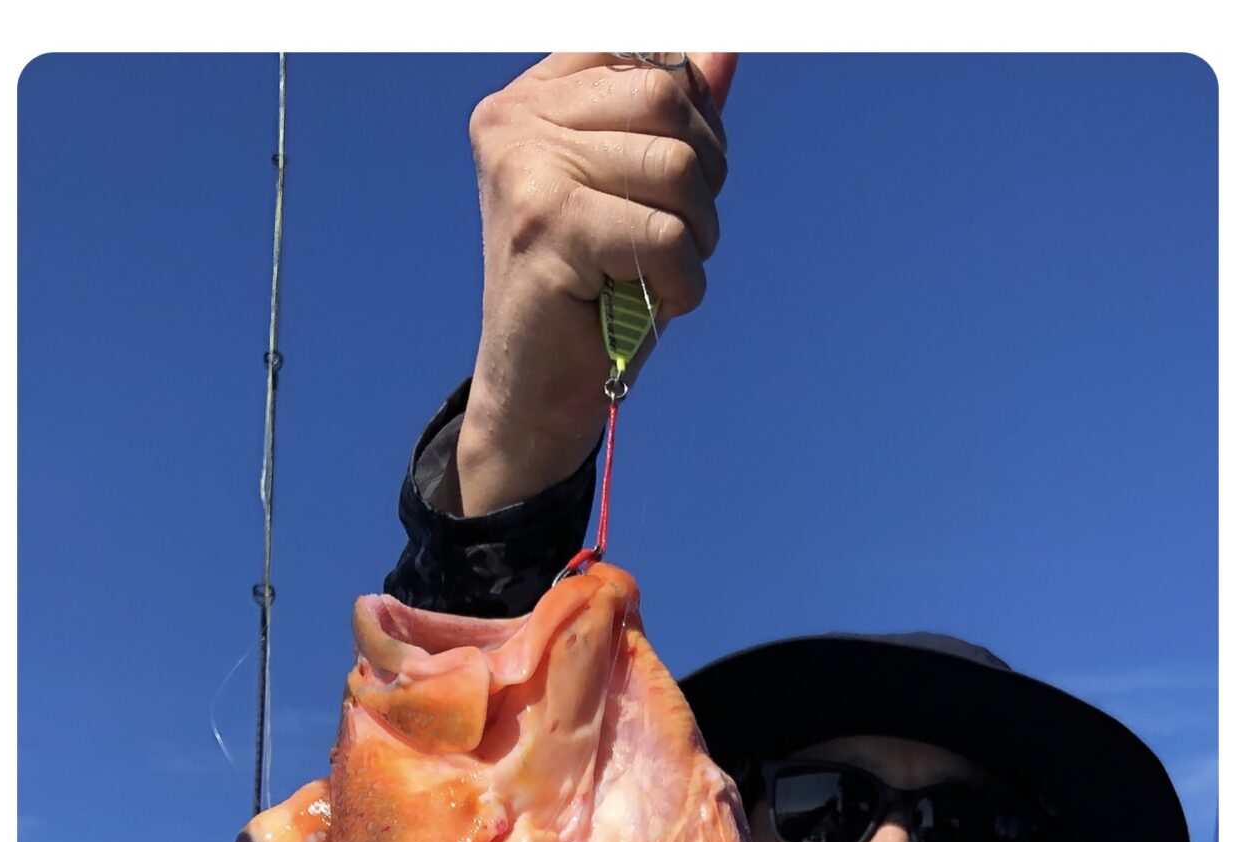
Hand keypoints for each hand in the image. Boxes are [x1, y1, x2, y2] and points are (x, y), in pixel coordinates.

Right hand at [453, 53, 737, 515]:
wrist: (532, 394)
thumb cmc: (587, 292)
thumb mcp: (634, 190)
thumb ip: (671, 117)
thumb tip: (723, 48)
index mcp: (531, 100)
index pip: (647, 56)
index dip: (689, 112)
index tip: (668, 182)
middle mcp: (517, 122)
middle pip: (668, 96)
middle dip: (702, 171)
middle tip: (674, 234)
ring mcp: (526, 172)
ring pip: (675, 164)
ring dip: (696, 229)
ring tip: (663, 270)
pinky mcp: (546, 229)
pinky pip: (664, 233)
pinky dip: (682, 278)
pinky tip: (656, 301)